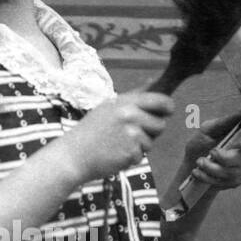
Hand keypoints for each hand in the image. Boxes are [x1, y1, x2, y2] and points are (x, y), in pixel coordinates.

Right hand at [60, 89, 174, 185]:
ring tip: (118, 144)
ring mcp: (131, 134)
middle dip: (152, 131)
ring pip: (151, 142)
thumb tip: (155, 82)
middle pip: (160, 124)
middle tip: (132, 135)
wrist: (73, 155)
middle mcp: (130, 115)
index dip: (167, 107)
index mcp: (125, 102)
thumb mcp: (109, 107)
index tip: (167, 111)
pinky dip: (131, 157)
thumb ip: (134, 97)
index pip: (159, 100)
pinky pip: (141, 155)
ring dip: (140, 146)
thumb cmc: (90, 132)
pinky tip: (115, 154)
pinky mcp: (131, 152)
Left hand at [184, 110, 240, 188]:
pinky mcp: (235, 181)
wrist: (191, 165)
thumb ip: (225, 122)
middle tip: (211, 152)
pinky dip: (208, 177)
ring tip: (199, 162)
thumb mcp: (208, 129)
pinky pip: (225, 181)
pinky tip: (198, 172)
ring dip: (212, 168)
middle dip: (226, 157)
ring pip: (233, 172)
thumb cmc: (201, 144)